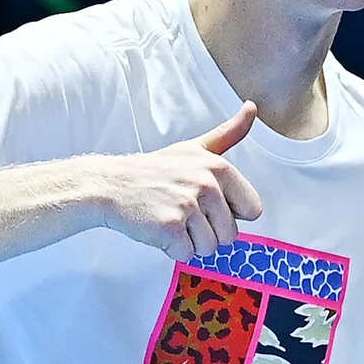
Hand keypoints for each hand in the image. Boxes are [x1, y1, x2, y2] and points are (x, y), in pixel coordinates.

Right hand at [96, 102, 264, 260]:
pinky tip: (159, 229)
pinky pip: (187, 255)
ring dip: (191, 243)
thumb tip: (252, 108)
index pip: (253, 210)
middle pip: (231, 234)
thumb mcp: (196, 148)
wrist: (110, 185)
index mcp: (219, 167)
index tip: (208, 204)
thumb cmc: (155, 170)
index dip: (231, 214)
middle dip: (209, 232)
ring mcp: (187, 205)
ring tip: (171, 219)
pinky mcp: (169, 226)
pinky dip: (173, 250)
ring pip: (210, 248)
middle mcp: (206, 184)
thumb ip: (229, 133)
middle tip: (184, 213)